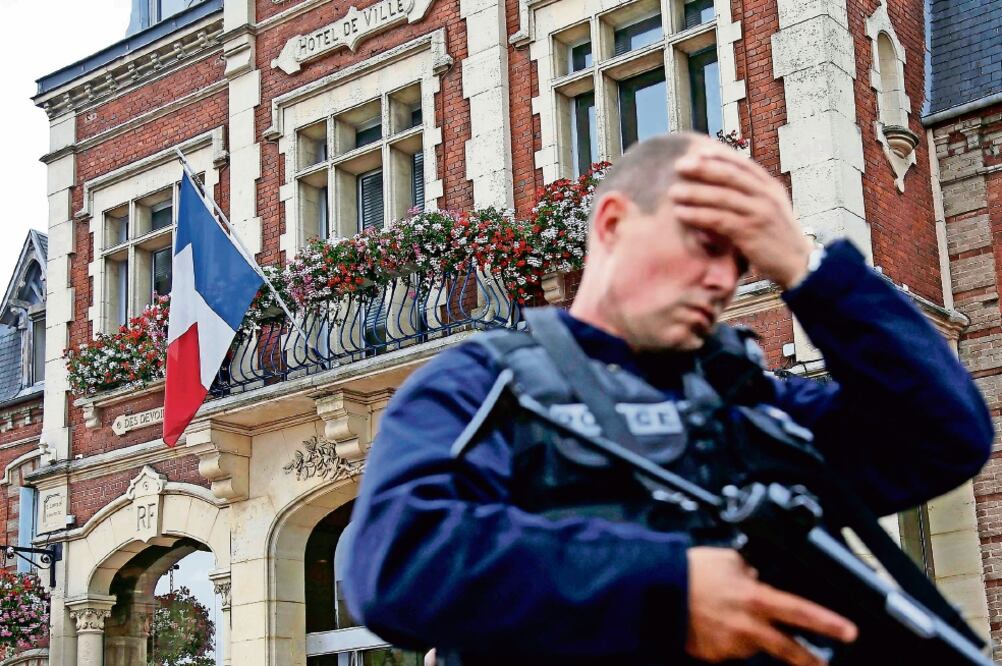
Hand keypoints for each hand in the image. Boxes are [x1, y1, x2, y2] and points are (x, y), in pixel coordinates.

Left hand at [668, 144, 813, 288]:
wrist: (798, 264)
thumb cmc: (776, 237)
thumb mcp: (769, 209)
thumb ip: (751, 196)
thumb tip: (722, 184)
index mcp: (770, 187)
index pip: (743, 164)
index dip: (720, 155)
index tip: (698, 151)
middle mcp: (766, 196)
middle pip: (730, 176)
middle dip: (703, 168)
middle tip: (679, 165)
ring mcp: (759, 213)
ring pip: (722, 197)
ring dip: (695, 193)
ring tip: (673, 192)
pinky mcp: (751, 233)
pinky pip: (719, 220)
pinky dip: (698, 216)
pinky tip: (681, 214)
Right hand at [686, 547, 856, 664]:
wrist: (656, 593)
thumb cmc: (690, 572)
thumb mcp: (727, 560)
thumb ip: (750, 570)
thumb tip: (760, 575)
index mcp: (756, 599)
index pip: (801, 612)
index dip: (828, 623)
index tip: (849, 632)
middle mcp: (748, 627)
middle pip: (790, 649)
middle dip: (811, 660)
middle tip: (824, 665)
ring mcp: (731, 646)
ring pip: (753, 645)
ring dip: (750, 635)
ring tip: (727, 615)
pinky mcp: (714, 656)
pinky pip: (728, 649)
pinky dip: (725, 638)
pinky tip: (711, 623)